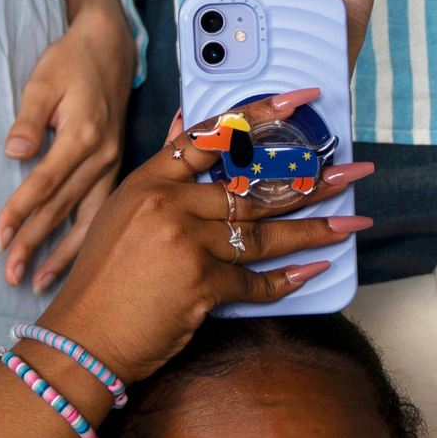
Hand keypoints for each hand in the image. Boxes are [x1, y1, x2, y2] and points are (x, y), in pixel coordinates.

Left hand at [0, 0, 133, 292]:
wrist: (111, 48)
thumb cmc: (71, 61)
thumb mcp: (43, 80)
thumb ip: (28, 119)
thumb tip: (13, 153)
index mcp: (84, 135)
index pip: (45, 183)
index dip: (20, 212)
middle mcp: (103, 156)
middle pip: (63, 209)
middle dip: (34, 244)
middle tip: (9, 275)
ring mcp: (113, 165)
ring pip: (87, 219)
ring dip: (62, 254)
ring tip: (37, 283)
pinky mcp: (114, 169)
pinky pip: (100, 213)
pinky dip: (84, 240)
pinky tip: (69, 261)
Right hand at [41, 95, 374, 383]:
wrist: (84, 336)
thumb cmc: (104, 278)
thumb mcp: (122, 211)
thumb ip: (163, 170)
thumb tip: (187, 121)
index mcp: (149, 181)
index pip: (213, 137)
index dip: (260, 116)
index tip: (299, 101)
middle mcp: (169, 205)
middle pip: (252, 188)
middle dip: (310, 180)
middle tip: (353, 172)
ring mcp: (185, 243)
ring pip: (263, 231)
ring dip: (315, 229)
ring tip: (353, 223)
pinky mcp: (200, 283)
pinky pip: (256, 280)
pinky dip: (287, 280)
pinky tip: (315, 270)